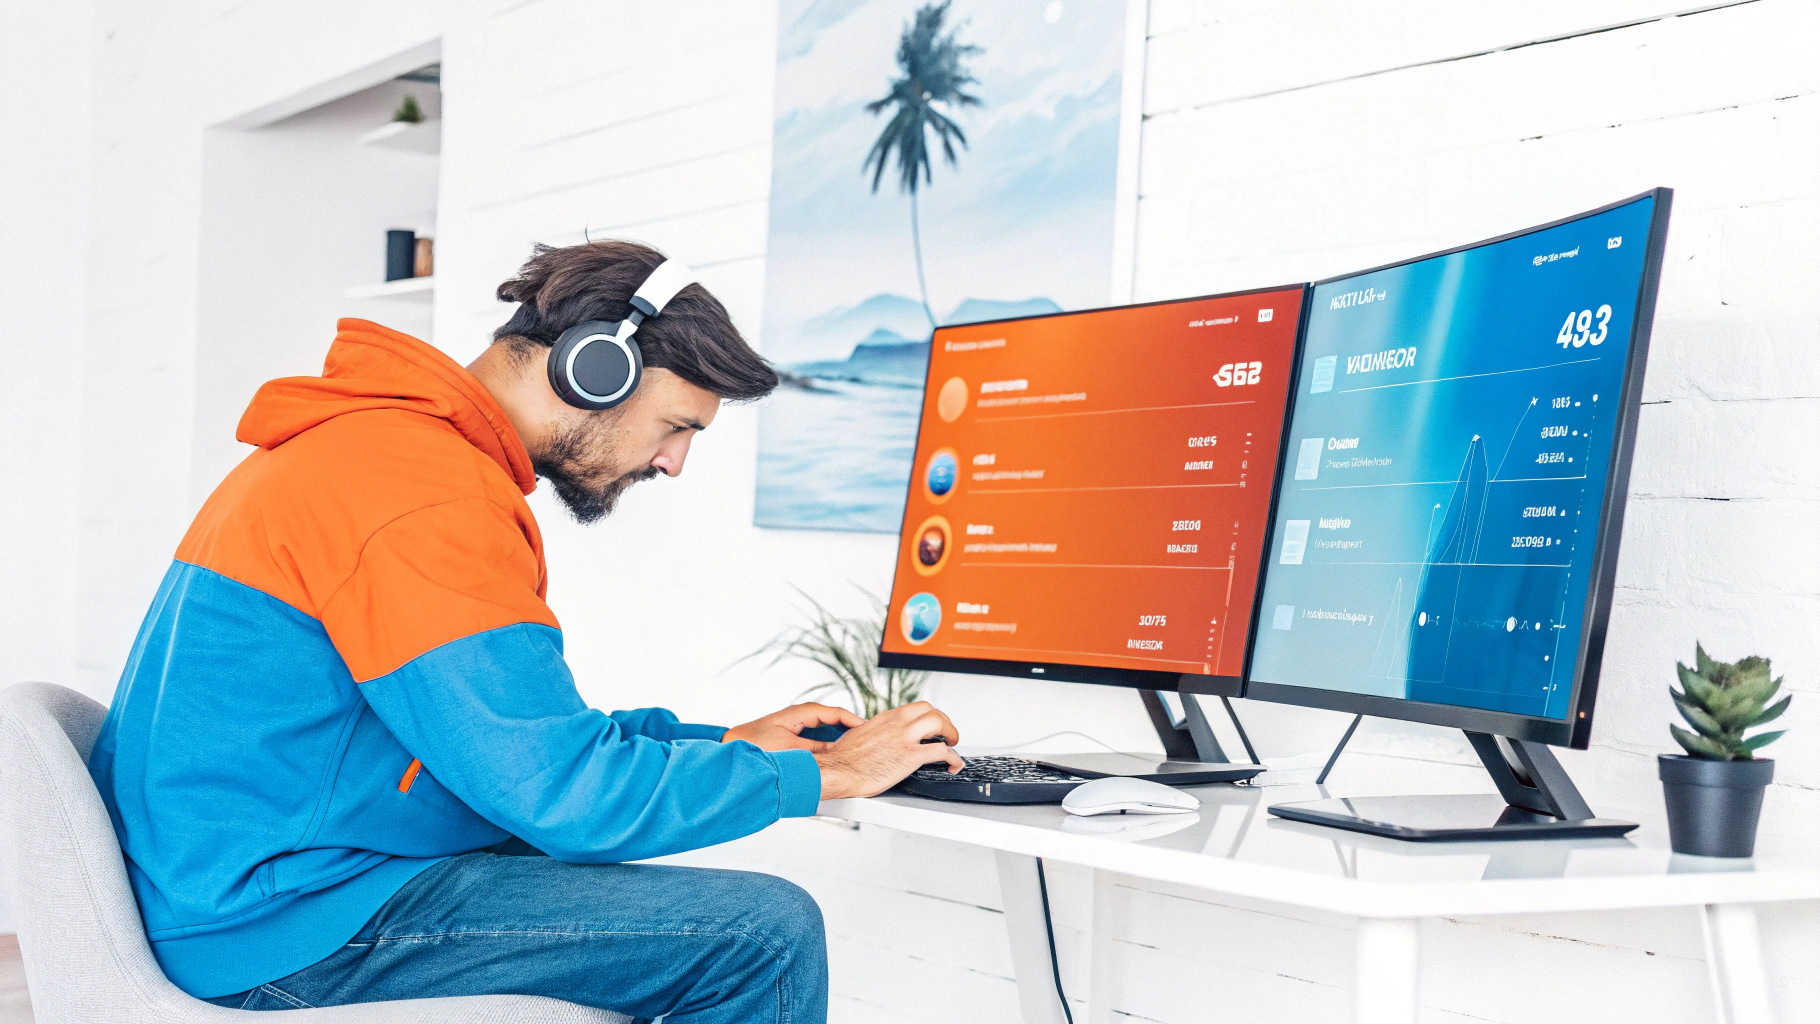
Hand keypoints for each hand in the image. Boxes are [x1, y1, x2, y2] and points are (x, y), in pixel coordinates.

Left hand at [722, 703, 864, 752]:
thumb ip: (814, 749)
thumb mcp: (789, 748)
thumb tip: (836, 751)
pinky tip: (834, 755)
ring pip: (827, 730)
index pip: (835, 712)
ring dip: (840, 738)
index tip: (867, 729)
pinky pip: (818, 737)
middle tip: (868, 740)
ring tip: (856, 748)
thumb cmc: (754, 743)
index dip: (853, 721)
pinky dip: (828, 744)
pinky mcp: (794, 736)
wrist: (732, 745)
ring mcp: (798, 725)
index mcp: (801, 713)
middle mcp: (801, 716)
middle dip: (851, 729)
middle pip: (834, 720)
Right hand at [813, 701, 962, 799]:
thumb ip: (873, 733)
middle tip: (946, 733)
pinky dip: (954, 758)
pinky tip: (954, 764)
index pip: (916, 708)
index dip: (929, 716)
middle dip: (944, 721)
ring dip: (951, 733)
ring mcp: (905, 738)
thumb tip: (875, 737)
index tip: (932, 725)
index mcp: (886, 718)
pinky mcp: (911, 756)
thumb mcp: (858, 735)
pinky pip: (942, 752)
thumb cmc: (843, 758)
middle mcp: (898, 723)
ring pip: (940, 723)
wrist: (838, 770)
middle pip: (932, 710)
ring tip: (953, 744)